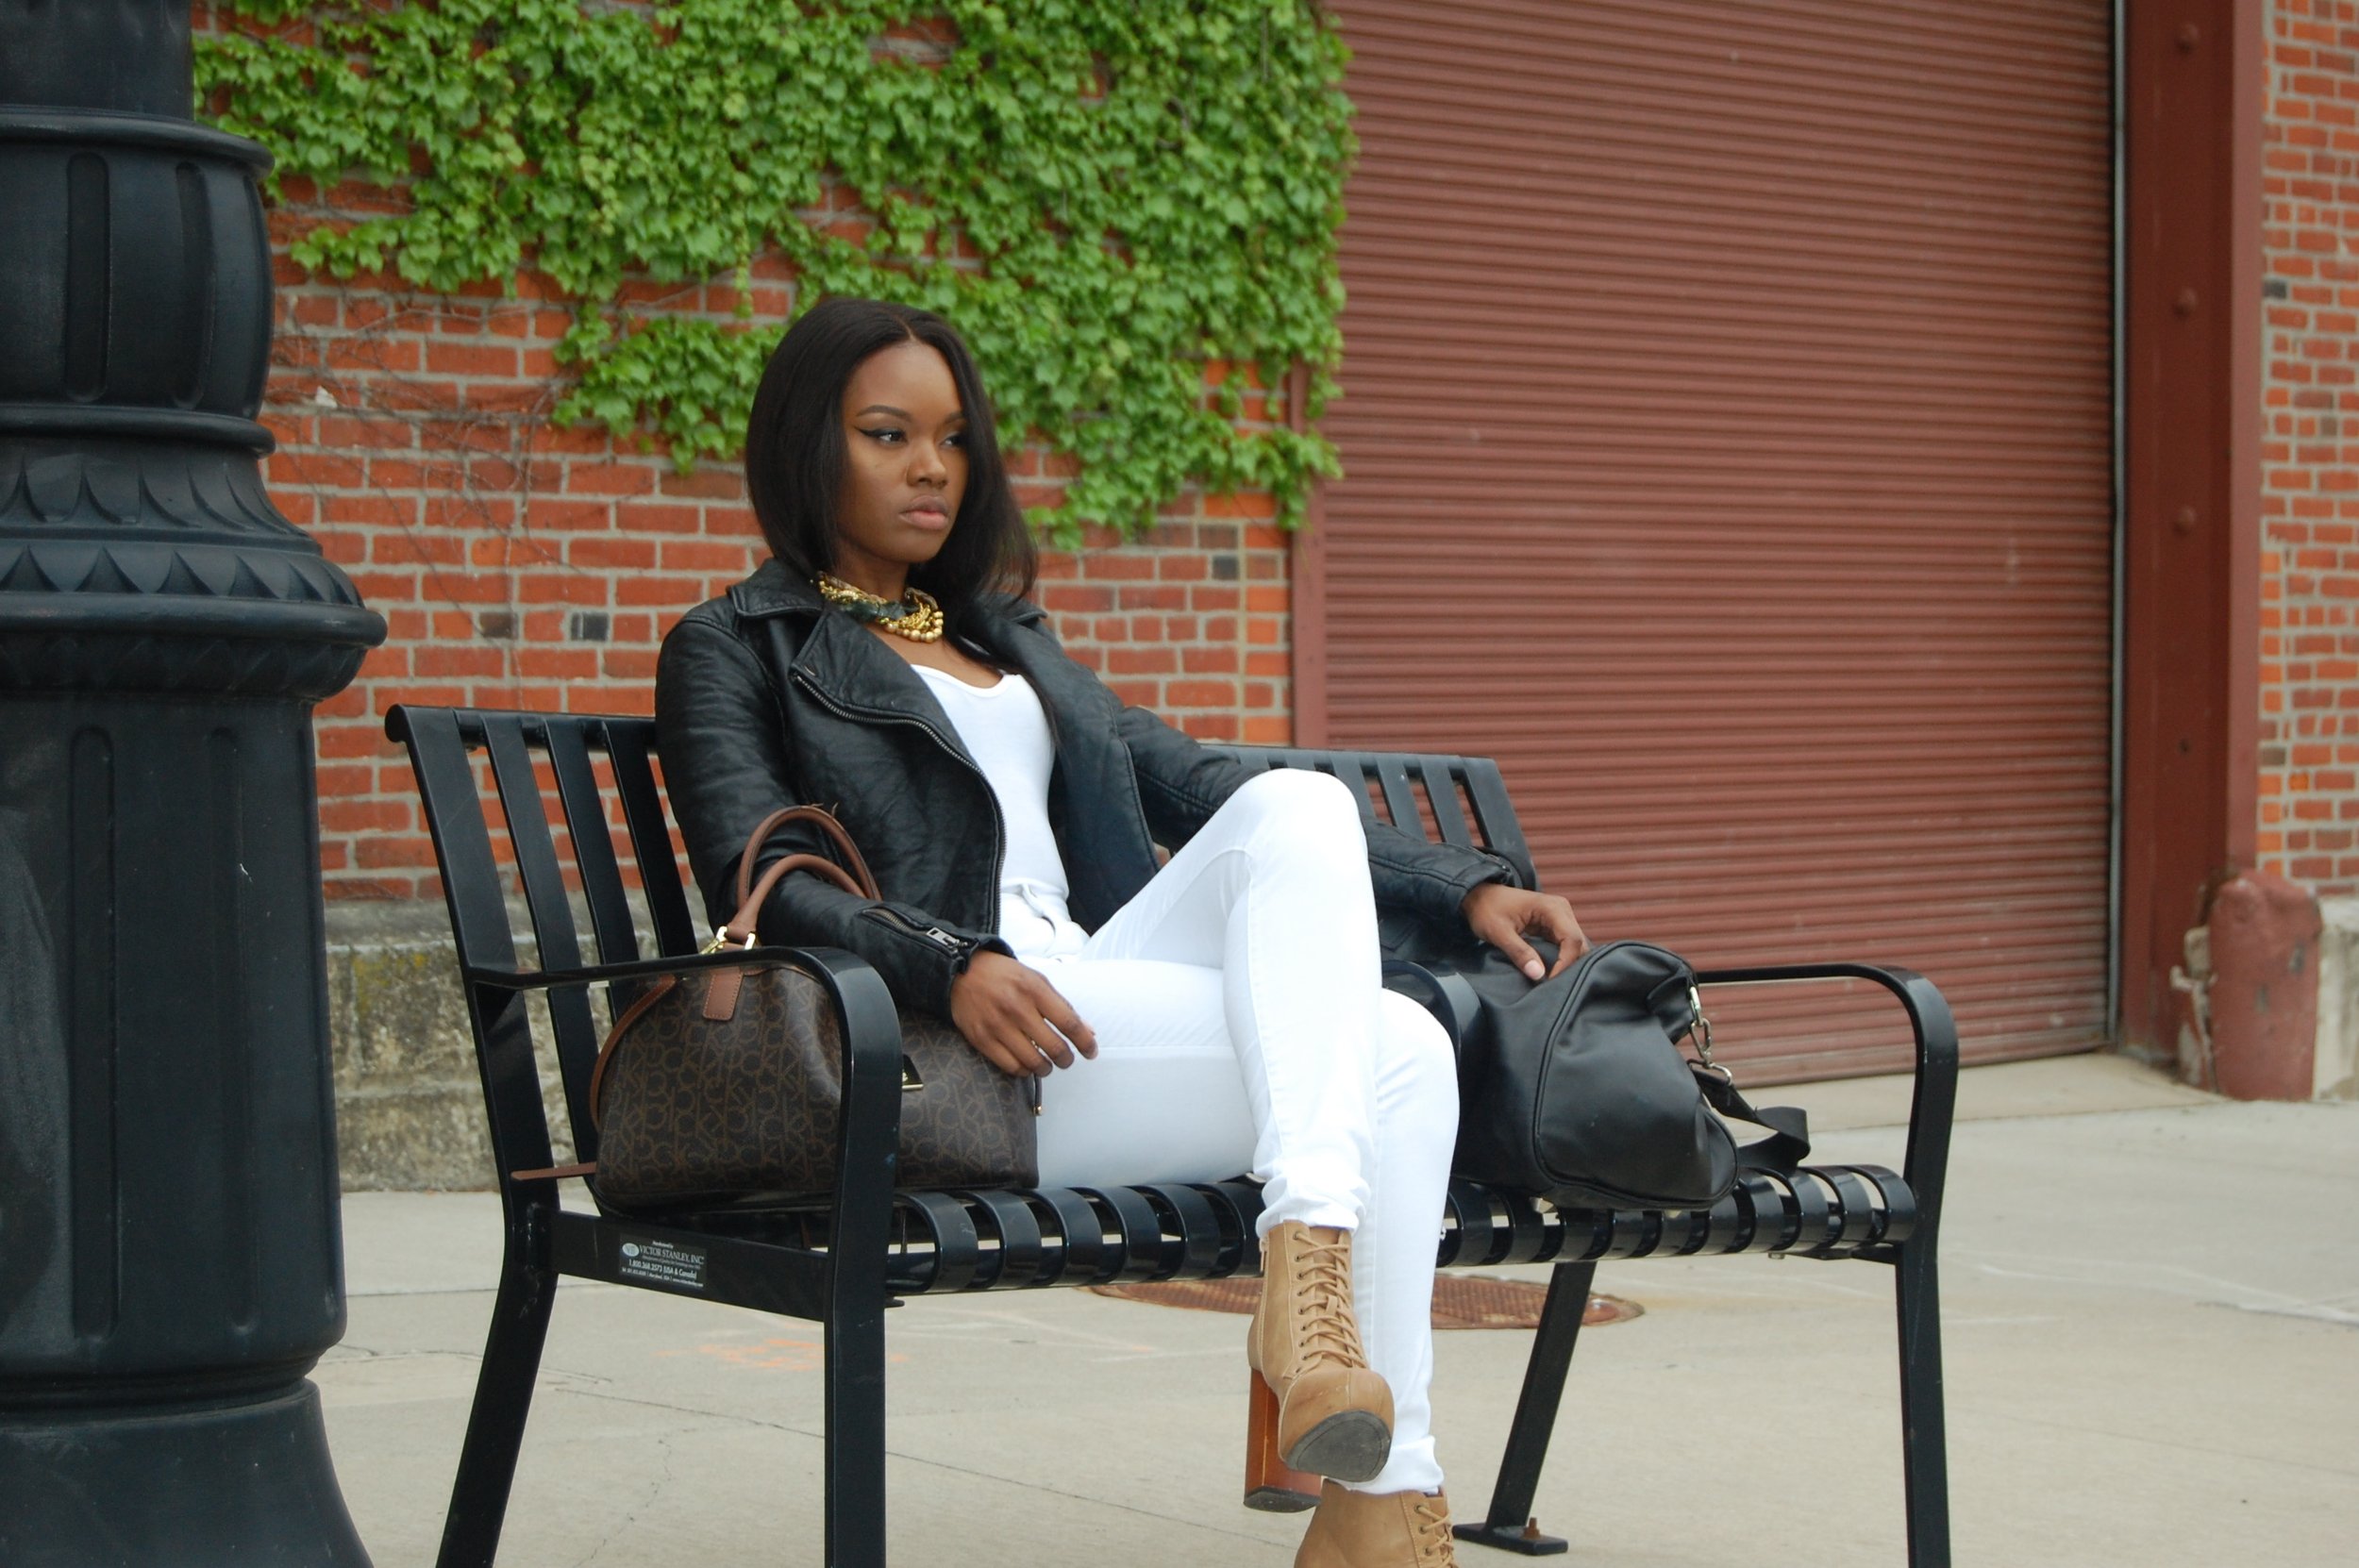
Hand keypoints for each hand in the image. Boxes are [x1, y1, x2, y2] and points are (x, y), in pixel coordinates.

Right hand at [948, 951, 1098, 1076]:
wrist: (962, 972)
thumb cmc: (1004, 976)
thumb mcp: (1037, 980)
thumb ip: (1062, 1005)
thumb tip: (1087, 1031)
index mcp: (1034, 989)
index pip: (1069, 1023)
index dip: (1085, 1042)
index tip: (1091, 1052)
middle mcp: (1017, 1008)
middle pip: (1054, 1047)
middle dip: (1066, 1060)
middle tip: (1066, 1060)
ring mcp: (998, 1026)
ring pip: (1033, 1062)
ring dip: (1046, 1069)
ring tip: (1047, 1065)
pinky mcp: (982, 1039)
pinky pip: (1011, 1066)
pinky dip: (1024, 1070)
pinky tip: (1026, 1064)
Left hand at [1461, 882, 1589, 981]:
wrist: (1479, 896)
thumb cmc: (1487, 910)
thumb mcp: (1498, 932)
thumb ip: (1519, 952)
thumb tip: (1539, 975)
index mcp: (1552, 908)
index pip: (1572, 939)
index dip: (1566, 963)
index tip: (1550, 981)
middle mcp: (1562, 911)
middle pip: (1579, 944)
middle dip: (1570, 966)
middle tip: (1554, 987)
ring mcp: (1560, 918)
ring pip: (1575, 947)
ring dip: (1567, 965)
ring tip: (1553, 983)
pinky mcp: (1554, 927)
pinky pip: (1566, 946)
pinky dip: (1561, 961)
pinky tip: (1551, 974)